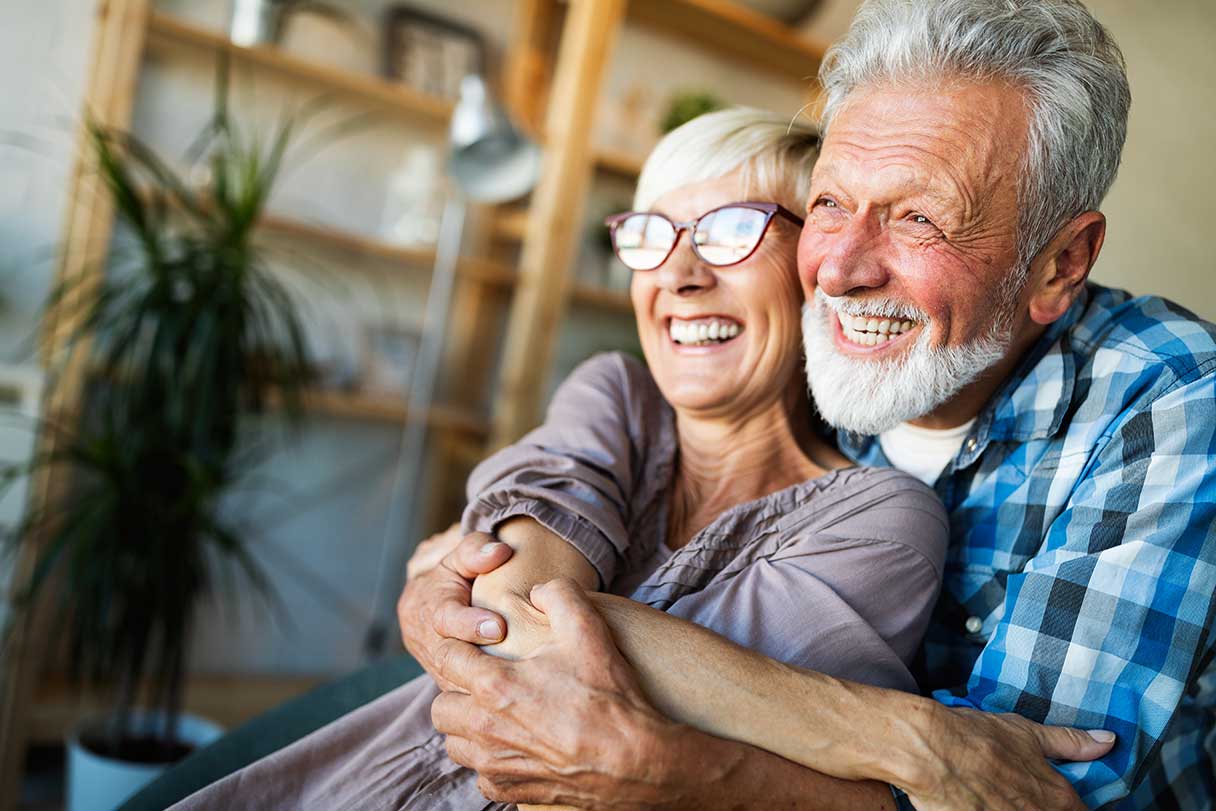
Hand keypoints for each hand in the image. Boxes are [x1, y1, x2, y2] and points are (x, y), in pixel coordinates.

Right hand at [396, 531, 513, 690]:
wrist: (436, 607)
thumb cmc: (457, 577)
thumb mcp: (462, 558)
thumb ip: (476, 551)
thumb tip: (499, 552)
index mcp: (426, 608)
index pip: (444, 619)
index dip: (469, 624)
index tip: (498, 627)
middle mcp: (428, 643)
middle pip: (450, 659)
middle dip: (481, 660)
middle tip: (515, 660)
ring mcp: (438, 670)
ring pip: (459, 686)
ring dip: (486, 687)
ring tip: (521, 685)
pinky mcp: (452, 688)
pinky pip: (470, 701)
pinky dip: (490, 702)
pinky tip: (518, 701)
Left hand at [430, 579, 690, 809]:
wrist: (636, 761)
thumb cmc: (609, 697)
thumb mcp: (588, 630)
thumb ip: (558, 594)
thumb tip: (538, 589)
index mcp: (495, 687)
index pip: (447, 657)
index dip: (457, 643)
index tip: (475, 642)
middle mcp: (485, 729)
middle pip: (440, 705)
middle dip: (456, 688)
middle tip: (484, 679)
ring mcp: (495, 764)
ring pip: (454, 743)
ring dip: (467, 726)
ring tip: (496, 712)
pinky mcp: (510, 790)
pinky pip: (480, 775)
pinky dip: (489, 761)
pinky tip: (515, 746)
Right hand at [902, 705, 1115, 810]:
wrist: (928, 749)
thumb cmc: (975, 736)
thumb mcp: (1025, 732)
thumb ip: (1070, 742)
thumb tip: (1108, 741)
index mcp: (1058, 796)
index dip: (1072, 806)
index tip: (1060, 799)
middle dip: (1044, 807)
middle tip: (1017, 793)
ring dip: (1015, 809)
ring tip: (999, 798)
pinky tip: (983, 805)